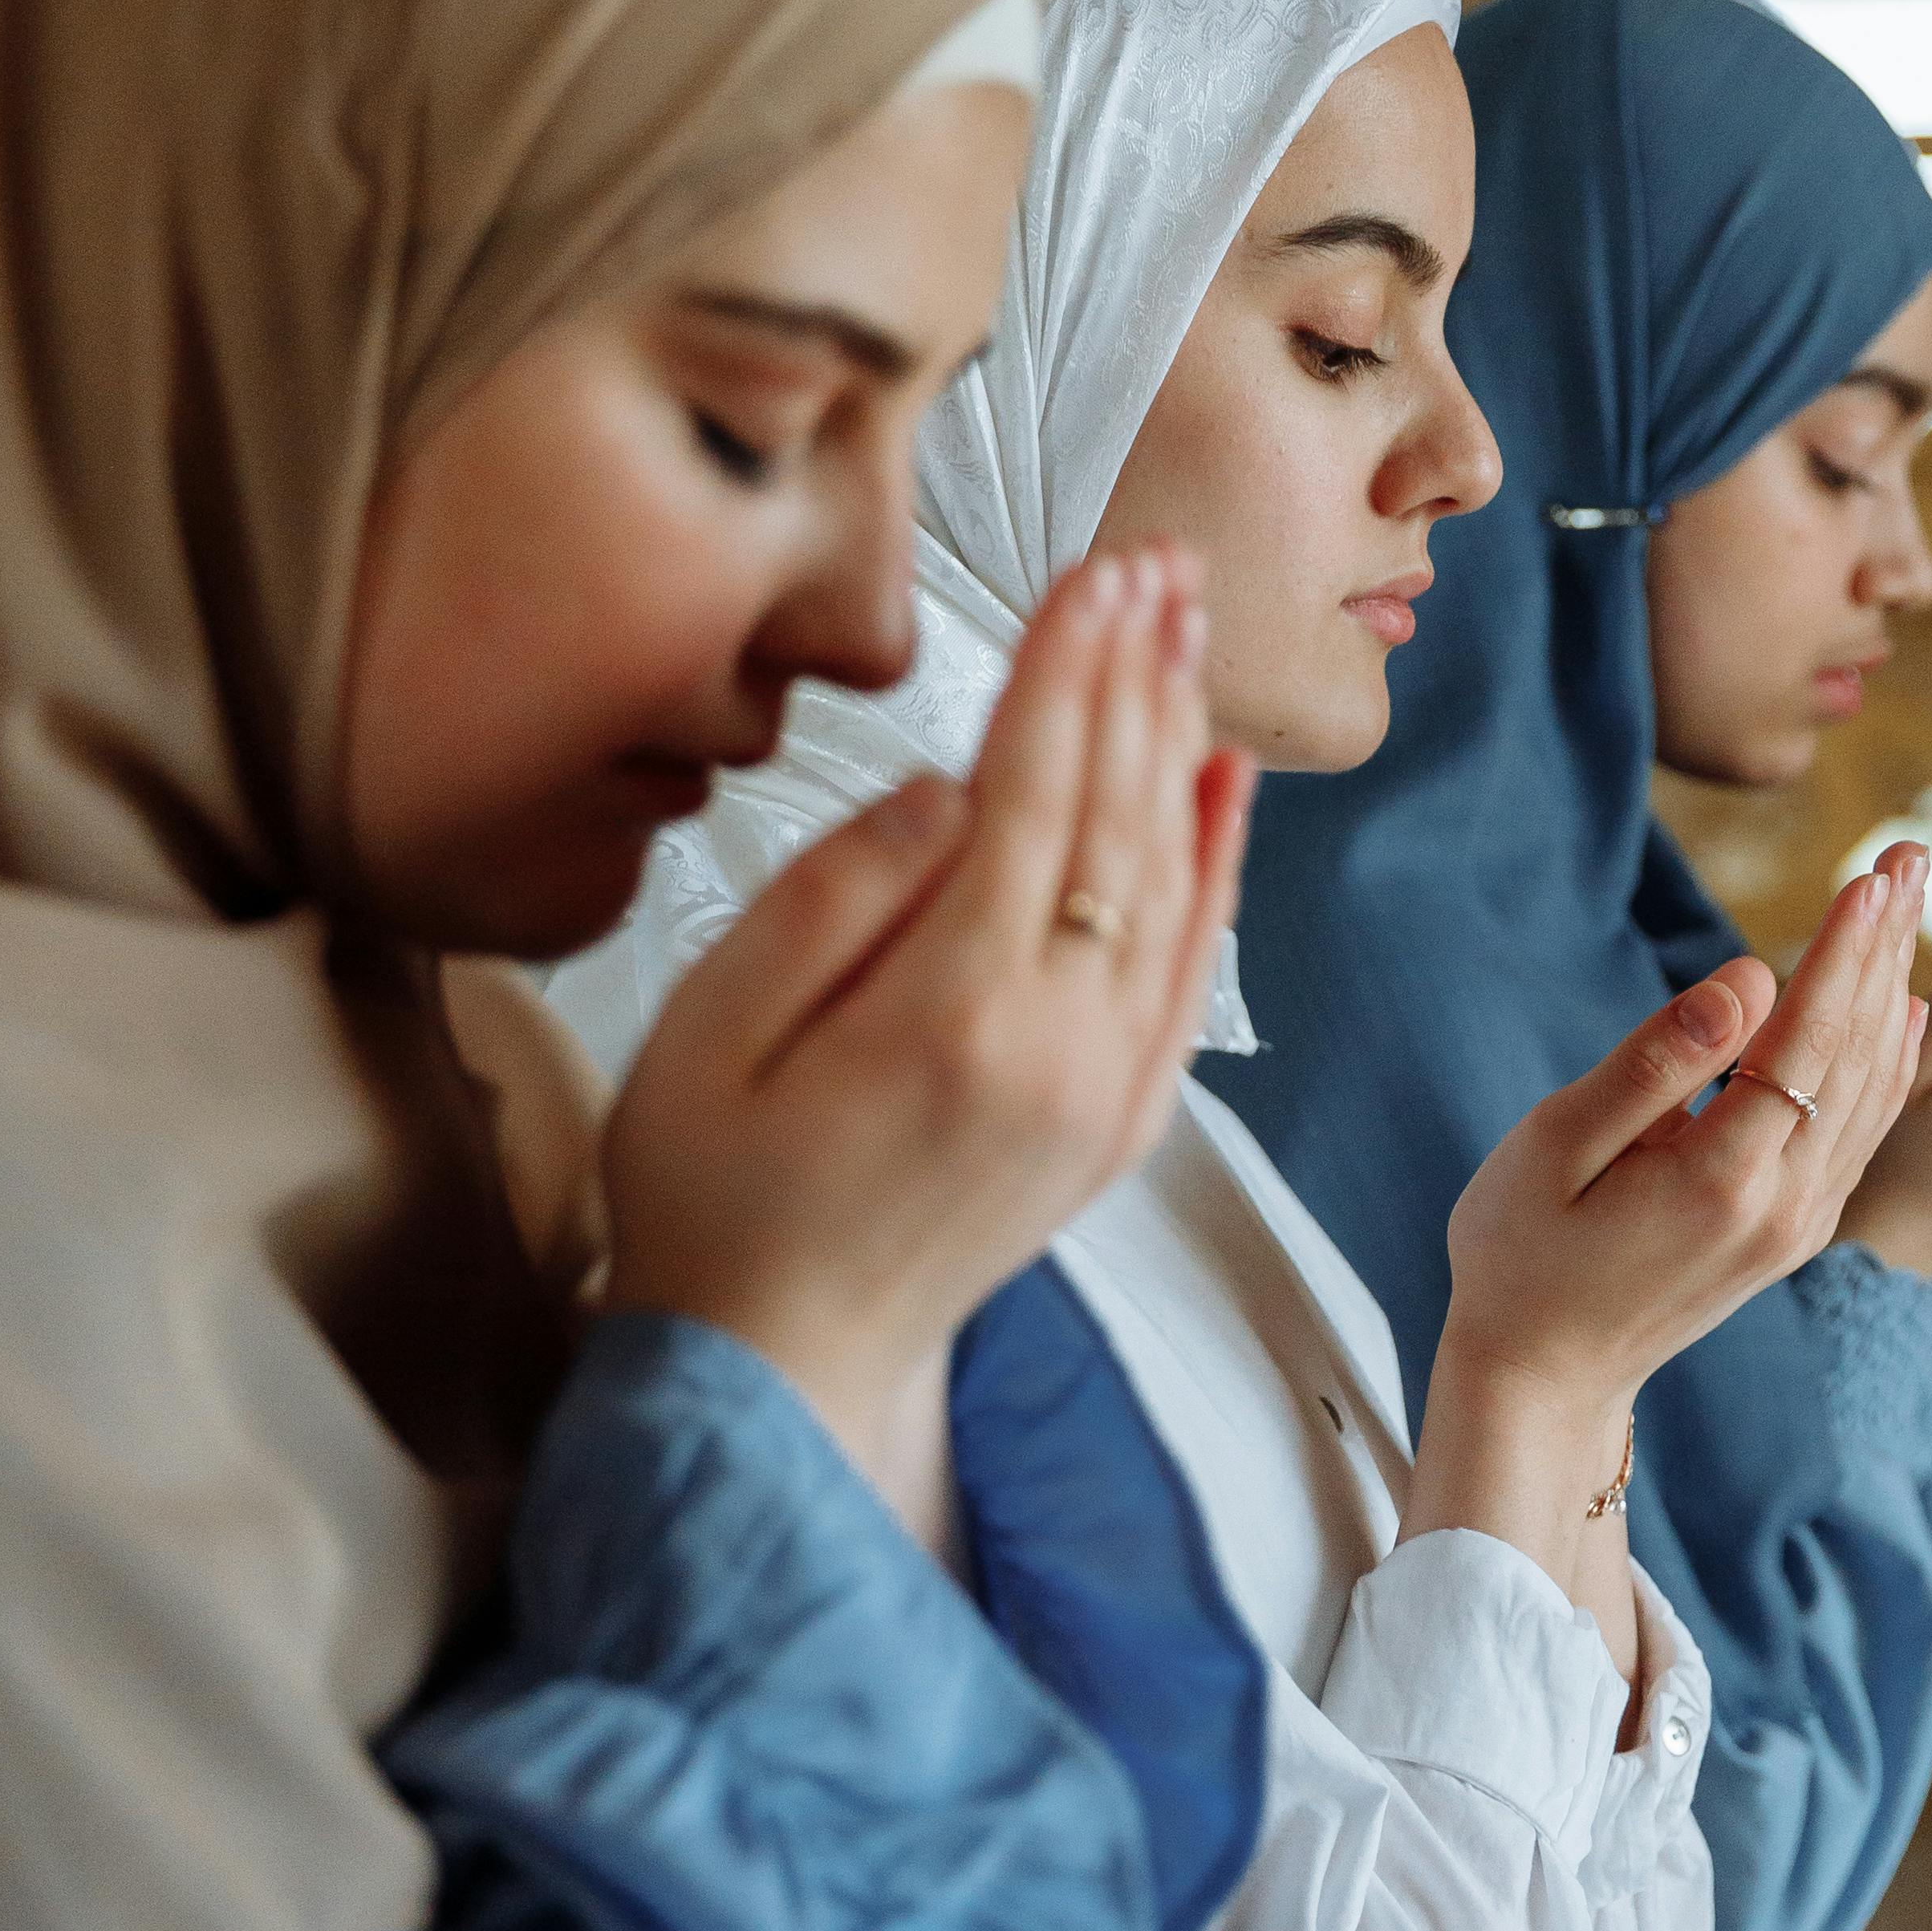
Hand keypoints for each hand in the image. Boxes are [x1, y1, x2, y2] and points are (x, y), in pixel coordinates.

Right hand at [604, 548, 1251, 1510]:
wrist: (778, 1370)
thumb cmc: (711, 1197)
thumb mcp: (715, 1029)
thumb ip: (837, 897)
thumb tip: (951, 790)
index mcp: (955, 1021)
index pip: (1036, 800)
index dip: (1067, 673)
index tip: (1089, 572)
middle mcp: (1061, 1055)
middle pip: (1120, 822)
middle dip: (1137, 675)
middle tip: (1152, 560)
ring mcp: (1105, 1094)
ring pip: (1171, 882)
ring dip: (1178, 741)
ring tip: (1181, 625)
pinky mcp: (1119, 1122)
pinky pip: (1192, 966)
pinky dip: (1215, 861)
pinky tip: (1220, 776)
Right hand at [1403, 850, 1930, 1617]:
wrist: (1541, 1378)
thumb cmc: (1520, 1253)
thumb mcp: (1555, 1147)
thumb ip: (1655, 1061)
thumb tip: (1749, 977)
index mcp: (1722, 1180)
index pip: (1805, 1042)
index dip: (1840, 954)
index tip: (1868, 877)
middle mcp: (1784, 1206)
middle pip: (1858, 1055)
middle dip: (1883, 948)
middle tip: (1908, 856)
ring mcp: (1798, 1224)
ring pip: (1874, 1090)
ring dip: (1894, 989)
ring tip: (1908, 903)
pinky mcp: (1794, 1231)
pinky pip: (1864, 1130)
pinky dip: (1892, 1061)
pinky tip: (1904, 1009)